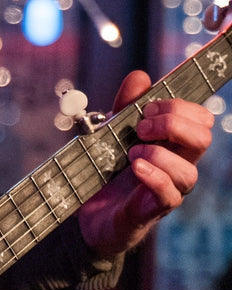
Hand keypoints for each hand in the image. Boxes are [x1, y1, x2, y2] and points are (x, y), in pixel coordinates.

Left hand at [78, 70, 212, 258]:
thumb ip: (126, 105)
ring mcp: (168, 189)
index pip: (201, 119)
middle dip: (173, 124)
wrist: (87, 213)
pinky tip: (136, 167)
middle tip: (141, 128)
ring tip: (133, 153)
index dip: (182, 106)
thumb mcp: (112, 131)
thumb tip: (141, 77)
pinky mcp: (151, 210)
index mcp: (173, 143)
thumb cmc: (107, 171)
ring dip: (159, 154)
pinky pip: (170, 195)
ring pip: (190, 171)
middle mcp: (177, 165)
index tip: (149, 106)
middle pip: (203, 138)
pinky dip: (154, 176)